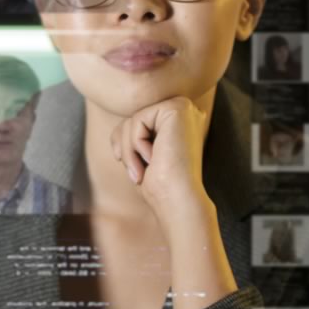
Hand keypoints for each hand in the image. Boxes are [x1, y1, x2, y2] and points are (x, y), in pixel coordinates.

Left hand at [110, 96, 209, 228]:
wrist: (179, 200)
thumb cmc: (161, 186)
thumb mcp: (141, 155)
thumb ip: (137, 135)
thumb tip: (125, 123)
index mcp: (181, 123)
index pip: (139, 121)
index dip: (124, 141)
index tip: (122, 160)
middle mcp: (186, 112)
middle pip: (134, 118)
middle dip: (125, 146)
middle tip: (136, 174)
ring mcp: (184, 108)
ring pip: (133, 119)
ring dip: (129, 150)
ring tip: (142, 171)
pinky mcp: (178, 109)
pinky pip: (138, 119)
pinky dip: (136, 143)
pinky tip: (153, 159)